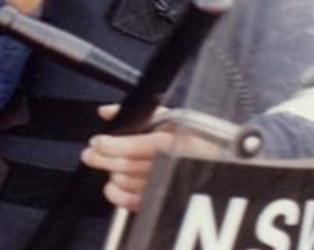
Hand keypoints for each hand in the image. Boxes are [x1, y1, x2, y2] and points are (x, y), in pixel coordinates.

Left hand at [81, 105, 217, 211]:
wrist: (227, 163)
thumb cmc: (198, 137)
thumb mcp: (174, 118)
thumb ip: (140, 114)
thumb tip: (107, 112)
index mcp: (175, 141)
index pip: (136, 146)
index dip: (112, 145)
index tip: (96, 141)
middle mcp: (173, 165)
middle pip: (129, 165)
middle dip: (104, 159)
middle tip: (90, 154)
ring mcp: (171, 186)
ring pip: (131, 184)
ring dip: (112, 174)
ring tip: (102, 164)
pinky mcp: (168, 203)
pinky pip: (139, 204)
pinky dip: (119, 197)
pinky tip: (111, 187)